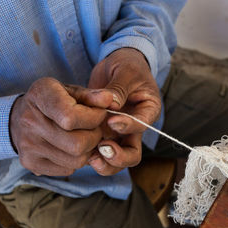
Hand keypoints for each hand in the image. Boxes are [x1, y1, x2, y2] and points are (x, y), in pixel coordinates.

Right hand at [10, 77, 111, 175]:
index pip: (71, 117)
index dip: (93, 118)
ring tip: (84, 137)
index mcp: (41, 95)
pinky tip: (71, 147)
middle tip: (94, 128)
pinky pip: (67, 169)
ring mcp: (28, 145)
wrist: (18, 117)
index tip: (98, 114)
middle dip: (94, 137)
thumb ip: (92, 96)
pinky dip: (76, 160)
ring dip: (88, 150)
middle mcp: (30, 121)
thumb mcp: (71, 90)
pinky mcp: (30, 163)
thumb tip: (110, 100)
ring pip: (76, 160)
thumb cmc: (53, 101)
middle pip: (77, 144)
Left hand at [88, 48, 161, 174]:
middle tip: (103, 148)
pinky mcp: (102, 133)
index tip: (112, 120)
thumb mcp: (125, 71)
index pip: (142, 125)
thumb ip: (119, 88)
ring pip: (115, 158)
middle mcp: (134, 127)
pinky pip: (99, 151)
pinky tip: (79, 150)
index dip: (128, 126)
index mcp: (147, 110)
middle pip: (132, 153)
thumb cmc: (127, 65)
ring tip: (91, 157)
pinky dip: (90, 155)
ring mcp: (118, 133)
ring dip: (104, 162)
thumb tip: (111, 104)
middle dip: (118, 157)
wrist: (116, 66)